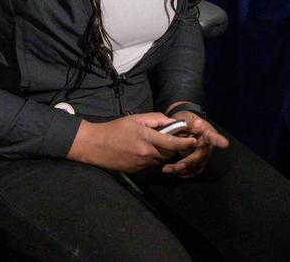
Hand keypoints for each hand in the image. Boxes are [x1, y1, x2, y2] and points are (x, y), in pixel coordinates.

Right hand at [67, 113, 196, 173]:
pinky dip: (152, 158)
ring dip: (162, 152)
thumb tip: (171, 122)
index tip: (193, 140)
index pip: (172, 142)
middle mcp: (146, 152)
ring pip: (160, 159)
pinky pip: (150, 164)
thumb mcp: (135, 118)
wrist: (96, 146)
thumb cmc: (115, 129)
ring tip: (154, 143)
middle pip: (169, 152)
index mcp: (146, 137)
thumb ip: (155, 119)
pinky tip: (142, 150)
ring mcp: (142, 163)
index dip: (185, 142)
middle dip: (173, 147)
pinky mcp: (137, 171)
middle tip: (173, 139)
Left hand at [160, 111, 228, 177]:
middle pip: (201, 155)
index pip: (212, 135)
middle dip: (188, 162)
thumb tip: (192, 124)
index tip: (224, 143)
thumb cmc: (185, 120)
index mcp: (206, 131)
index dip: (218, 140)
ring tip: (168, 169)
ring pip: (197, 165)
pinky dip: (187, 173)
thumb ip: (185, 123)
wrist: (184, 125)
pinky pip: (196, 170)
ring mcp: (205, 154)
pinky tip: (177, 173)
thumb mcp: (184, 118)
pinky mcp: (201, 161)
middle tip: (174, 167)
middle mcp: (208, 144)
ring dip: (183, 169)